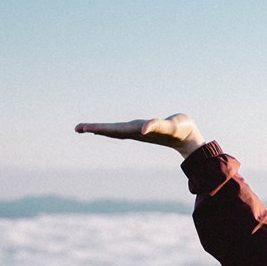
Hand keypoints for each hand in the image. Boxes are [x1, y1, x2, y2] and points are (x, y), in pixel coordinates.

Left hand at [74, 113, 205, 155]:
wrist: (190, 140)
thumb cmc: (182, 130)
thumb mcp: (170, 126)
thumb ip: (156, 126)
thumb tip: (143, 129)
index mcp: (138, 130)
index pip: (114, 129)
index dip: (99, 127)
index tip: (84, 128)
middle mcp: (135, 132)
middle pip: (111, 131)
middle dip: (94, 129)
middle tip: (77, 128)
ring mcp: (138, 132)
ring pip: (115, 131)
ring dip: (100, 130)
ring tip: (85, 129)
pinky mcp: (142, 131)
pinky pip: (122, 131)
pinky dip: (111, 130)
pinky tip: (105, 131)